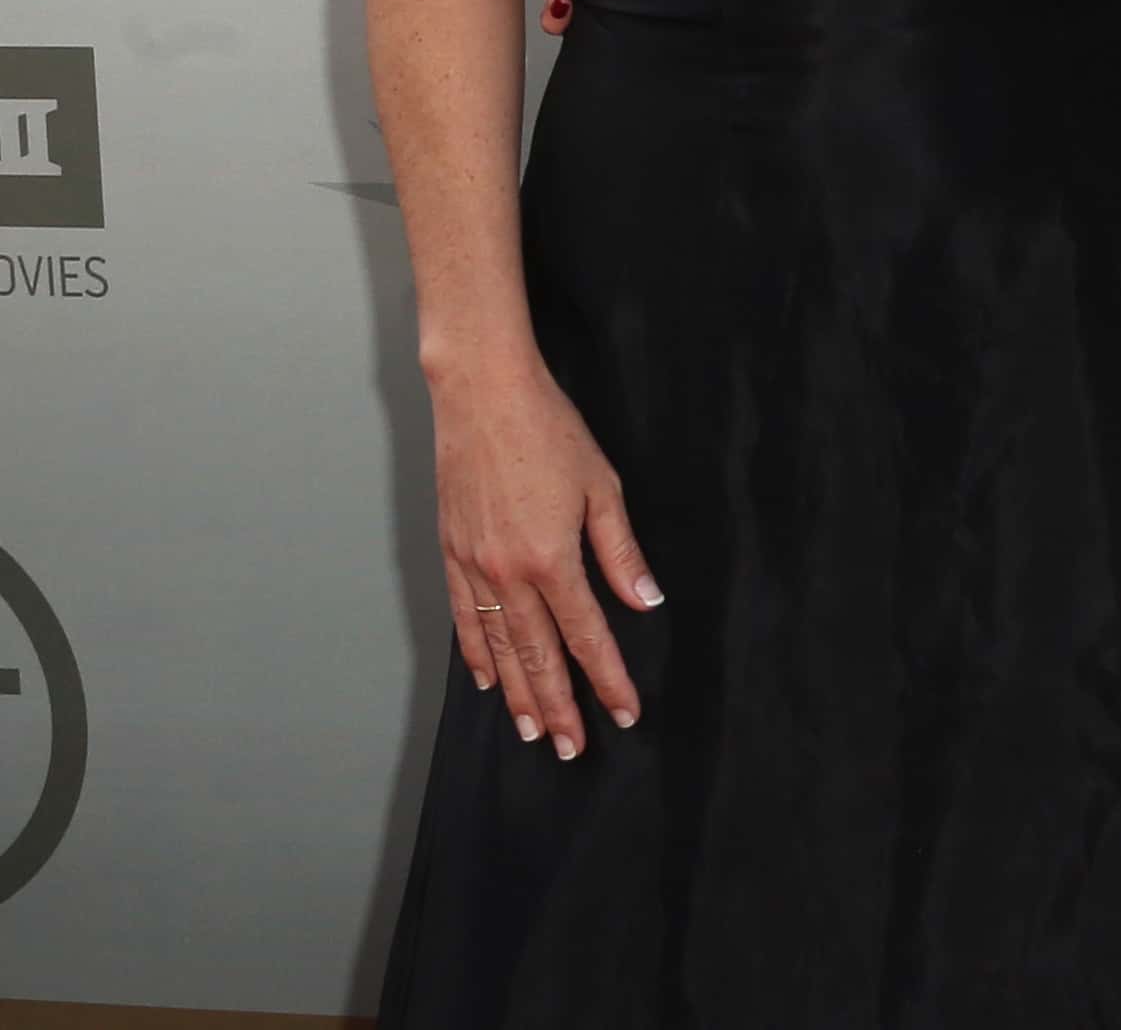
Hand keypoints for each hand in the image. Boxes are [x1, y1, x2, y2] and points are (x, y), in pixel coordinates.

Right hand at [430, 351, 661, 761]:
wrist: (482, 395)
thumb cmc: (550, 432)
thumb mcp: (602, 486)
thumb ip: (620, 551)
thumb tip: (644, 599)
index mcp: (551, 558)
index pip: (586, 635)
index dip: (607, 678)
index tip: (624, 711)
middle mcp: (507, 573)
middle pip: (537, 656)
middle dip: (558, 705)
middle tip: (571, 748)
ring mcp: (473, 567)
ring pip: (498, 647)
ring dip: (518, 694)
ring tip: (532, 731)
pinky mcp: (451, 554)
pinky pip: (465, 619)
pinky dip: (477, 654)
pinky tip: (489, 681)